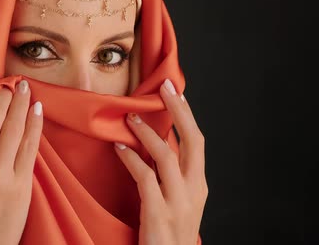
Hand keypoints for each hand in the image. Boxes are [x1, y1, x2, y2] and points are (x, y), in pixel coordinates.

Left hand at [114, 79, 206, 244]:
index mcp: (199, 185)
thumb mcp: (180, 203)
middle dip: (178, 110)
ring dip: (147, 132)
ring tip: (129, 118)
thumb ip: (173, 175)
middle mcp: (194, 190)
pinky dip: (131, 159)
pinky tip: (119, 149)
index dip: (186, 114)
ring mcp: (178, 202)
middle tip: (162, 88)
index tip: (174, 91)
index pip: (197, 142)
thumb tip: (158, 143)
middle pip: (192, 140)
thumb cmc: (170, 235)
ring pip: (166, 155)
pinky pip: (145, 177)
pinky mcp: (158, 212)